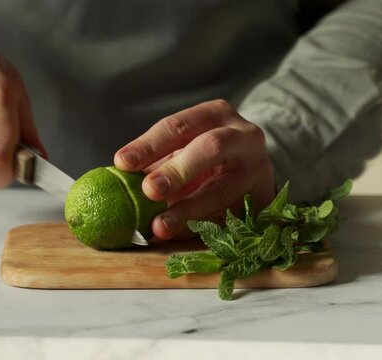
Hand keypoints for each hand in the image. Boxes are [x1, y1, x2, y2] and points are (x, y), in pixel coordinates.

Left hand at [114, 100, 274, 239]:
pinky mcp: (266, 202)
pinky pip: (232, 218)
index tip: (121, 163)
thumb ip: (156, 162)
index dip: (149, 145)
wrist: (253, 169)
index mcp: (216, 115)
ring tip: (159, 226)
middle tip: (149, 190)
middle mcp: (244, 136)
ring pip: (224, 190)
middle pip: (210, 148)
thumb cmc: (206, 158)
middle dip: (177, 170)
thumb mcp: (184, 149)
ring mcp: (259, 170)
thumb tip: (115, 181)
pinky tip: (181, 237)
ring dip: (188, 210)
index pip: (179, 126)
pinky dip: (203, 229)